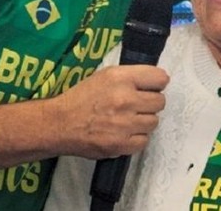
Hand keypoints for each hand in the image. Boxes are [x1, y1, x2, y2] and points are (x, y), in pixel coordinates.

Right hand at [51, 64, 168, 158]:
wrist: (60, 124)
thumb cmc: (82, 98)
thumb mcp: (104, 75)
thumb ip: (131, 77)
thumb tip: (157, 82)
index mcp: (121, 78)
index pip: (160, 78)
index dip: (156, 84)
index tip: (149, 88)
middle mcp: (125, 99)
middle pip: (160, 101)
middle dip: (150, 103)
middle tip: (136, 106)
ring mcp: (125, 123)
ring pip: (154, 122)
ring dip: (143, 121)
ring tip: (127, 120)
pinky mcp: (121, 144)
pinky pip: (144, 140)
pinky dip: (136, 138)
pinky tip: (123, 133)